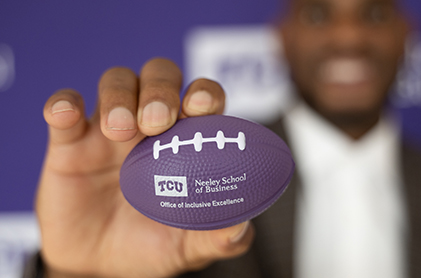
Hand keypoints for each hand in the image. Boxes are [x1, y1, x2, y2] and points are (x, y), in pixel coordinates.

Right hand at [37, 58, 253, 277]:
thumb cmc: (151, 245)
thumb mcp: (187, 247)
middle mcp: (150, 126)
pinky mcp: (69, 142)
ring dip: (119, 95)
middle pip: (160, 76)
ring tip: (119, 130)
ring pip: (116, 81)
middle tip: (157, 121)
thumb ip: (216, 239)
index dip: (205, 93)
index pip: (202, 99)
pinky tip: (66, 115)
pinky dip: (63, 103)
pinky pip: (63, 108)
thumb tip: (240, 229)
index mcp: (185, 141)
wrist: (99, 266)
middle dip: (161, 88)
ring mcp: (109, 129)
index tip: (202, 106)